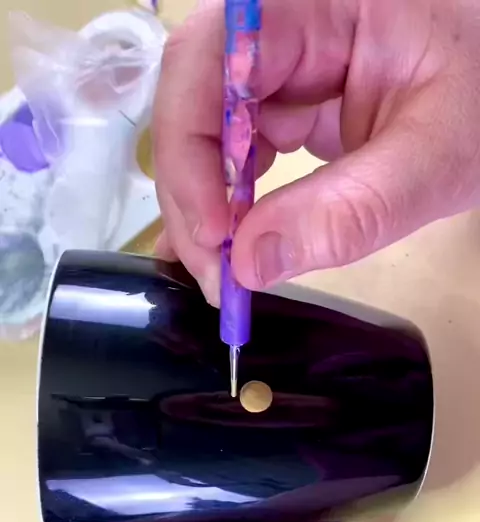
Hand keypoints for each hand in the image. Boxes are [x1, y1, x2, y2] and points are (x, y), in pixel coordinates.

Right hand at [153, 0, 479, 304]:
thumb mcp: (435, 159)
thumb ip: (350, 212)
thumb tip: (251, 264)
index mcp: (318, 6)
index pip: (213, 59)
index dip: (192, 147)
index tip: (214, 232)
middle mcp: (285, 28)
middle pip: (196, 101)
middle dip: (192, 193)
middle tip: (217, 274)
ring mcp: (284, 67)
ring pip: (208, 135)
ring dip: (205, 209)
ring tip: (225, 271)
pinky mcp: (289, 106)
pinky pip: (237, 155)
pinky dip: (229, 207)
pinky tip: (231, 245)